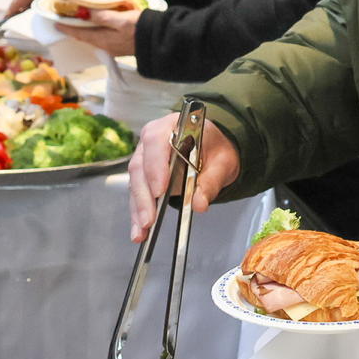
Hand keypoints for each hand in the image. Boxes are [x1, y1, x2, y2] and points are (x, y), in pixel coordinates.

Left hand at [56, 7, 138, 55]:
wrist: (159, 39)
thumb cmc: (140, 27)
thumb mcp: (120, 20)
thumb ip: (102, 17)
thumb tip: (84, 13)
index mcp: (103, 39)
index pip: (80, 34)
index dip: (67, 28)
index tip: (55, 23)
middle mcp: (106, 46)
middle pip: (86, 37)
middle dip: (75, 29)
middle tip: (65, 21)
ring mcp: (114, 47)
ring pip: (94, 38)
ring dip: (86, 30)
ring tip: (79, 23)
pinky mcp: (121, 46)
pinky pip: (103, 38)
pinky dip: (96, 31)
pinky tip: (98, 27)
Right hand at [128, 113, 239, 241]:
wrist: (212, 147)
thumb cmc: (215, 148)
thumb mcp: (222, 162)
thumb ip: (211, 180)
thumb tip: (199, 203)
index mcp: (171, 127)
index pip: (156, 142)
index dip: (155, 167)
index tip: (159, 190)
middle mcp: (150, 141)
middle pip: (140, 167)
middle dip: (144, 197)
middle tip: (149, 220)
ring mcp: (144, 157)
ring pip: (135, 183)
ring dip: (138, 209)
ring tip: (142, 231)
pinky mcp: (143, 175)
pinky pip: (137, 194)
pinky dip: (138, 213)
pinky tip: (139, 230)